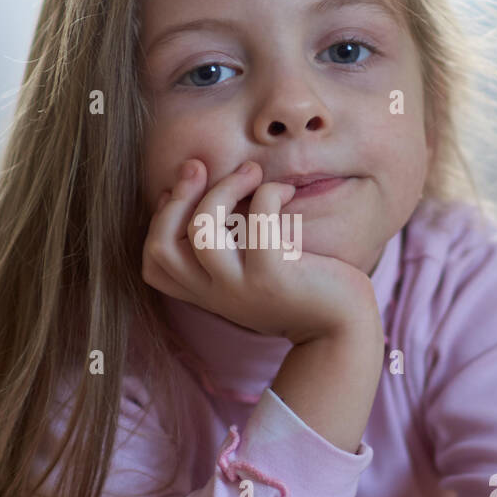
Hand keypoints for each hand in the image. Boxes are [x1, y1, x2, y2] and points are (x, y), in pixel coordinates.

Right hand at [142, 158, 379, 344]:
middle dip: (177, 197)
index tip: (183, 192)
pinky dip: (267, 193)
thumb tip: (203, 189)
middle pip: (161, 246)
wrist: (342, 329)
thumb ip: (226, 247)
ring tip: (252, 172)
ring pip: (201, 229)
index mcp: (206, 293)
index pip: (153, 264)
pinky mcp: (273, 276)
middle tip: (200, 167)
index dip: (158, 221)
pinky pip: (257, 221)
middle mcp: (216, 293)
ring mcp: (241, 287)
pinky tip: (285, 192)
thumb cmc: (300, 290)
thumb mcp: (251, 273)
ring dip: (223, 188)